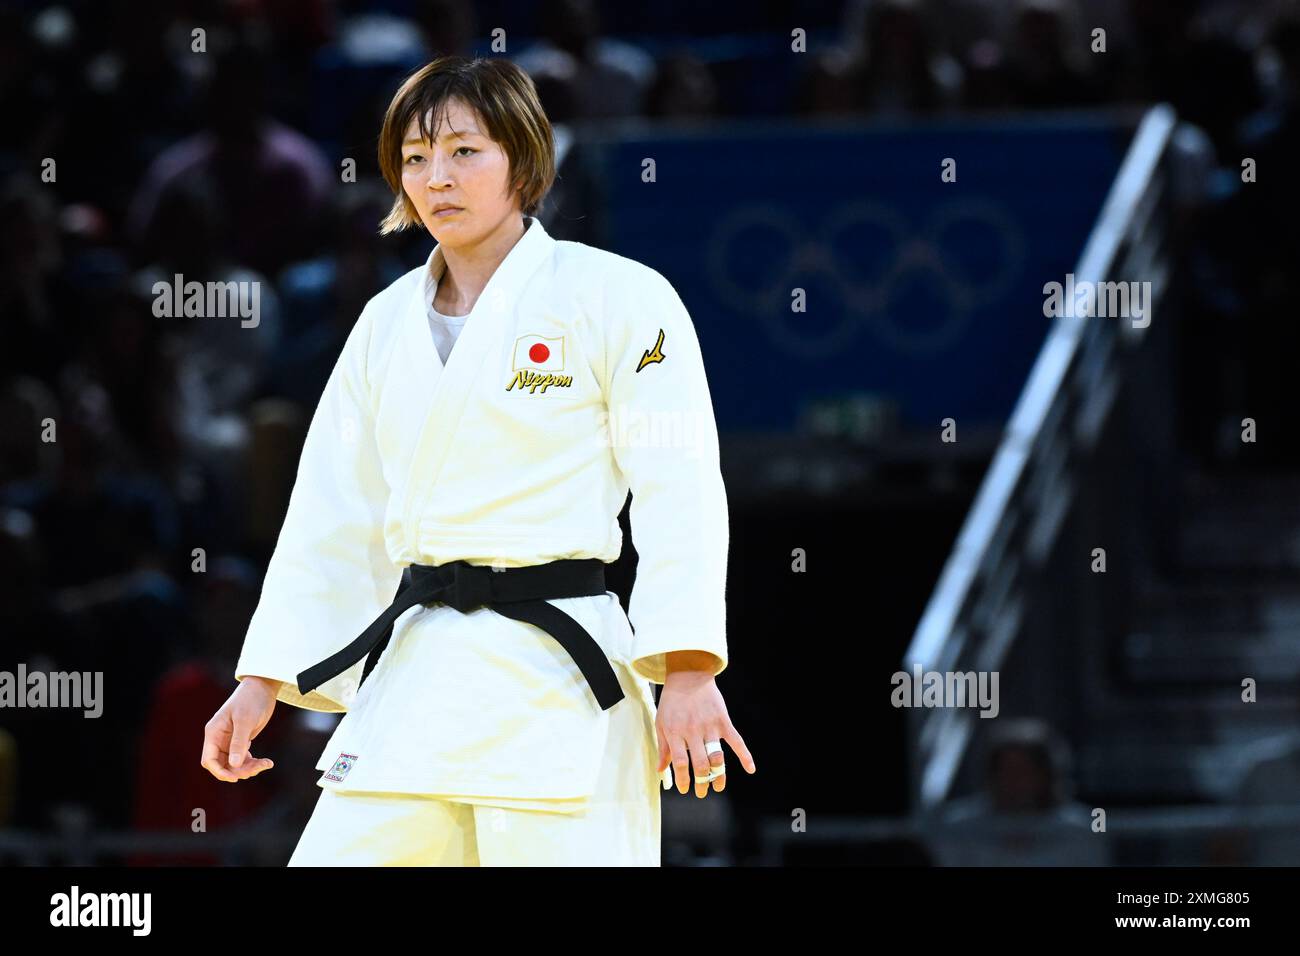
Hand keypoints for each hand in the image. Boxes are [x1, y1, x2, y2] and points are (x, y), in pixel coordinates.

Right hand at [201, 676, 279, 781]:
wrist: (263, 687)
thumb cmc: (251, 700)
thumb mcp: (245, 720)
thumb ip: (238, 742)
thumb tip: (234, 765)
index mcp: (214, 733)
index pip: (209, 760)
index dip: (219, 772)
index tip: (235, 777)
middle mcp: (219, 739)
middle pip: (223, 765)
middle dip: (238, 771)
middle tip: (257, 768)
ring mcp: (230, 741)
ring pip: (234, 764)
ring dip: (248, 768)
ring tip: (265, 764)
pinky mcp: (241, 741)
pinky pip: (244, 759)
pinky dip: (254, 763)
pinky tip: (267, 762)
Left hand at [655, 670, 755, 797]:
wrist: (688, 676)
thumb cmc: (672, 702)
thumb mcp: (661, 723)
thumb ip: (663, 747)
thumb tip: (661, 770)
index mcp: (676, 732)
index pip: (681, 763)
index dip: (684, 780)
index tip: (685, 790)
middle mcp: (693, 731)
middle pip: (700, 764)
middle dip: (702, 782)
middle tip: (701, 792)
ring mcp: (710, 726)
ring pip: (717, 757)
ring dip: (719, 775)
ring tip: (717, 786)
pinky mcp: (723, 721)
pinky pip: (736, 741)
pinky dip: (745, 755)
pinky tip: (750, 769)